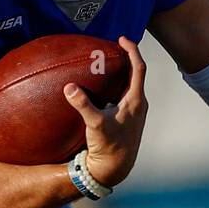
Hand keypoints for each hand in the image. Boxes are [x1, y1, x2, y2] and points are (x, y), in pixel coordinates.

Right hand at [63, 36, 147, 186]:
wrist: (115, 169)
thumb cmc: (109, 147)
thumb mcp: (95, 125)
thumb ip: (83, 105)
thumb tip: (69, 87)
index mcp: (136, 101)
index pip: (139, 68)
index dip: (132, 51)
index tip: (122, 39)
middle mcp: (138, 104)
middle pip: (136, 74)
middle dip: (126, 58)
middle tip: (112, 47)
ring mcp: (133, 112)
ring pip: (130, 85)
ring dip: (121, 72)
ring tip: (106, 63)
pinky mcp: (126, 119)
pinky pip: (123, 95)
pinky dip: (115, 85)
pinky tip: (101, 88)